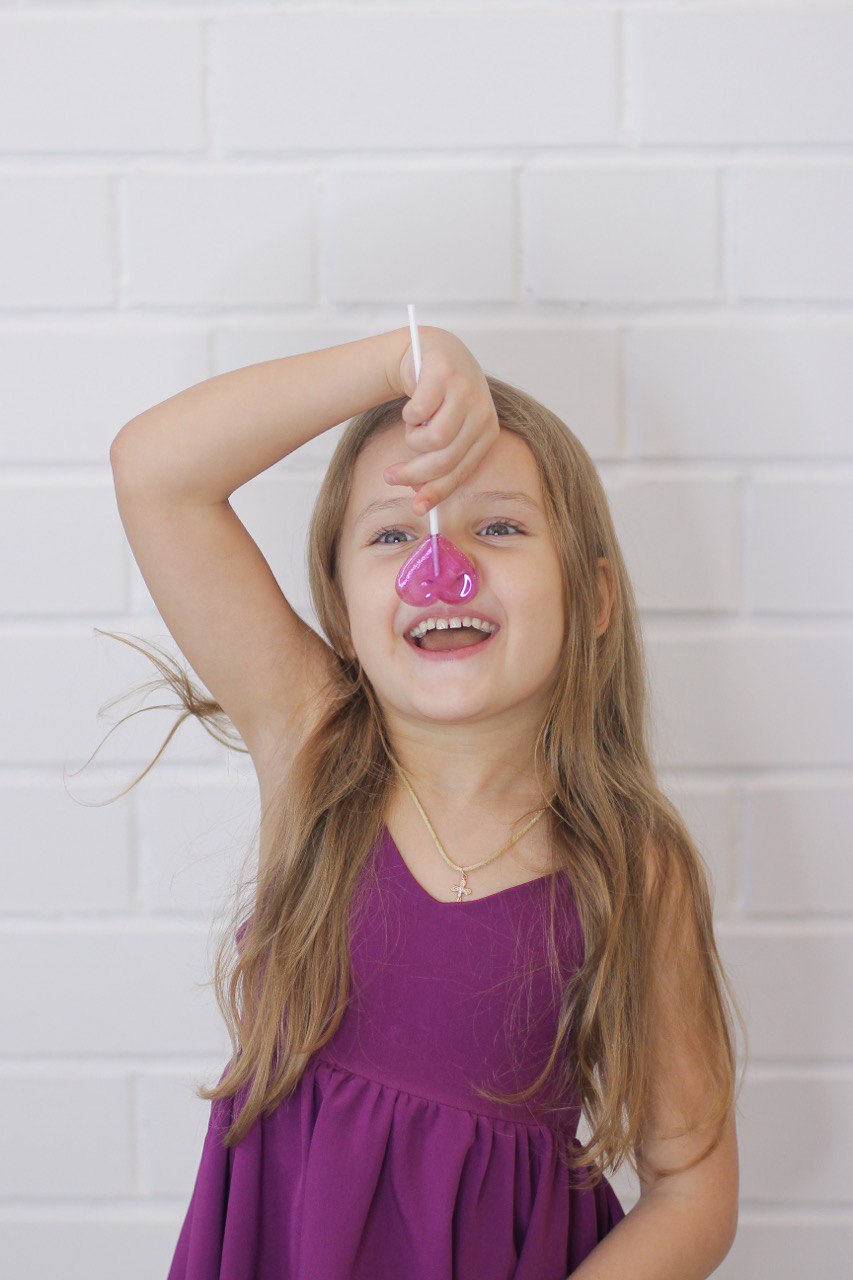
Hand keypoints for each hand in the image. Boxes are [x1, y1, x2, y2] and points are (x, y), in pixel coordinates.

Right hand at [384, 327, 499, 515]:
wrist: (433, 351)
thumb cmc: (438, 397)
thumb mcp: (443, 430)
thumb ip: (436, 461)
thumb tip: (419, 499)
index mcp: (487, 432)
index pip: (461, 472)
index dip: (437, 493)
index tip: (417, 508)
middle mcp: (483, 412)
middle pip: (445, 459)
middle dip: (413, 473)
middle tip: (391, 476)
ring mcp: (467, 391)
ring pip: (433, 438)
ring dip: (412, 438)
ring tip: (412, 427)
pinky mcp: (446, 374)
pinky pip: (419, 411)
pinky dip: (409, 415)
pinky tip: (412, 405)